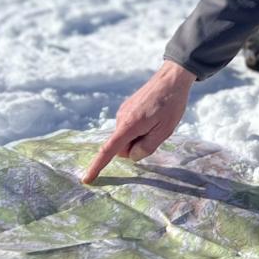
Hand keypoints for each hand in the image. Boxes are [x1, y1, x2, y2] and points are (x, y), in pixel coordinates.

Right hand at [81, 61, 195, 183]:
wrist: (171, 79)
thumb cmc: (170, 104)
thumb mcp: (164, 130)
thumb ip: (147, 147)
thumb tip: (131, 156)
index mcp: (128, 125)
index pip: (109, 151)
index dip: (97, 166)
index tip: (87, 179)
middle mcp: (121, 118)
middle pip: (122, 147)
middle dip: (136, 148)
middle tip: (157, 133)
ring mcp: (123, 112)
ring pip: (127, 138)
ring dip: (140, 137)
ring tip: (158, 122)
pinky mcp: (127, 108)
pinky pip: (130, 128)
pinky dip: (140, 129)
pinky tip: (154, 117)